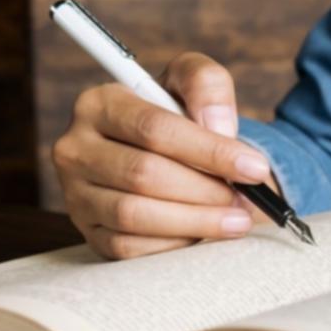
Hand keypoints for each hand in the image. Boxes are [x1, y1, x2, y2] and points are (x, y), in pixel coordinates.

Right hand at [53, 52, 273, 259]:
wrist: (161, 156)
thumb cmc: (177, 117)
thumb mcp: (192, 83)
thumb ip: (207, 85)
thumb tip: (218, 128)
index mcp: (99, 104)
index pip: (155, 129)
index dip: (210, 152)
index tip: (254, 169)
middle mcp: (76, 147)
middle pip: (144, 174)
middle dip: (204, 190)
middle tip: (244, 199)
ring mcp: (75, 193)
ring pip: (134, 214)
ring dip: (194, 222)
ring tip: (235, 220)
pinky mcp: (88, 231)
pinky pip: (128, 247)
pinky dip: (172, 244)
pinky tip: (201, 234)